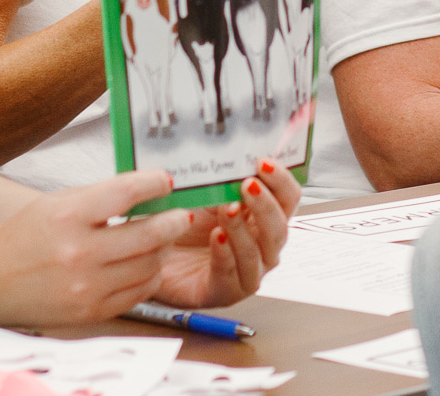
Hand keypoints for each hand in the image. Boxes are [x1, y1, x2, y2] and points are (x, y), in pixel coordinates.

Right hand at [0, 169, 198, 327]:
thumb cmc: (24, 235)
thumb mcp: (58, 202)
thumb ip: (102, 195)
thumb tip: (147, 188)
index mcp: (68, 217)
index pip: (126, 193)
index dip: (154, 183)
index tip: (166, 181)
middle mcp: (78, 253)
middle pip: (148, 234)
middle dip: (173, 220)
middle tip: (181, 214)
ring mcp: (86, 287)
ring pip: (150, 265)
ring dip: (164, 249)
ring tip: (164, 238)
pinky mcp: (91, 311)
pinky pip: (139, 292)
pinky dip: (150, 275)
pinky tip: (147, 263)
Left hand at [149, 159, 299, 308]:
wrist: (150, 253)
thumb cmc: (182, 222)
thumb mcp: (204, 192)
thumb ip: (224, 177)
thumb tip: (235, 148)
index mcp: (263, 218)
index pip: (288, 199)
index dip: (282, 181)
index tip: (263, 162)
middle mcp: (262, 246)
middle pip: (280, 228)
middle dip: (266, 205)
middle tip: (247, 184)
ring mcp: (248, 272)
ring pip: (260, 253)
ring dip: (244, 229)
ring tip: (227, 209)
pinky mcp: (225, 292)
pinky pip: (233, 274)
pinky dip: (226, 253)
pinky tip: (217, 236)